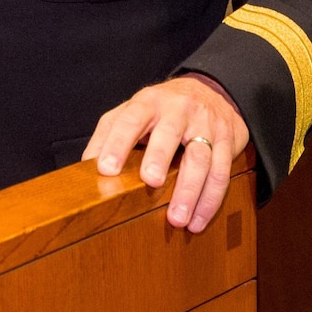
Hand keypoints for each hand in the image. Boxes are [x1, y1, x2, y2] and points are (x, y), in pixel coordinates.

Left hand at [81, 73, 248, 233]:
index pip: (130, 119)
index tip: (106, 169)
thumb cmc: (163, 109)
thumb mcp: (133, 111)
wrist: (210, 91)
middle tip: (150, 181)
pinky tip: (198, 220)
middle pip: (169, 132)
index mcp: (148, 102)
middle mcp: (178, 109)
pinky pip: (221, 171)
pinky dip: (210, 200)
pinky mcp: (226, 140)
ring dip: (189, 190)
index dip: (117, 143)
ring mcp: (205, 123)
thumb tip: (86, 165)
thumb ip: (109, 133)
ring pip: (200, 156)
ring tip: (177, 218)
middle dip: (159, 156)